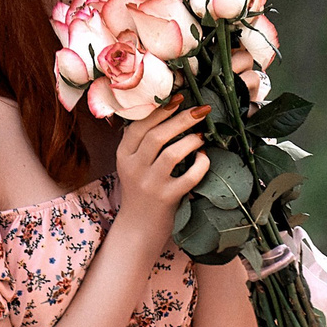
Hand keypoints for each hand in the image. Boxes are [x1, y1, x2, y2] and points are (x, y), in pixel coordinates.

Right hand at [115, 100, 211, 237]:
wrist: (137, 228)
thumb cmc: (141, 190)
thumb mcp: (132, 164)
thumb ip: (142, 143)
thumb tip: (169, 110)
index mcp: (124, 155)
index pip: (139, 126)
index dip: (160, 110)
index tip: (179, 97)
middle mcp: (134, 168)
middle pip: (157, 136)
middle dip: (182, 119)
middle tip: (201, 110)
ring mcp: (150, 185)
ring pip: (172, 154)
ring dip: (191, 141)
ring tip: (201, 136)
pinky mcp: (167, 199)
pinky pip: (189, 177)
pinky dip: (200, 165)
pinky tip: (203, 159)